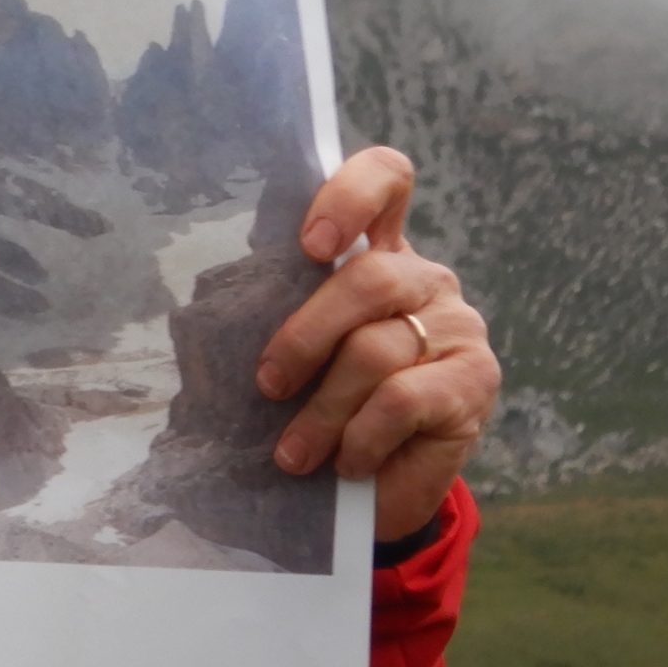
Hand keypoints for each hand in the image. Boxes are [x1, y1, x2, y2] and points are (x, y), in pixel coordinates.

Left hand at [252, 146, 500, 542]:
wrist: (376, 488)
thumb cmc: (318, 407)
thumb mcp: (287, 357)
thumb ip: (262, 318)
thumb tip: (193, 316)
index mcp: (377, 252)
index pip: (386, 178)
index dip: (350, 194)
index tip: (310, 244)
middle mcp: (424, 278)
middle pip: (369, 278)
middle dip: (305, 336)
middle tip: (268, 385)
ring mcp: (458, 326)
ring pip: (377, 349)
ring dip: (322, 410)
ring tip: (293, 453)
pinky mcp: (474, 381)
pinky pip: (403, 399)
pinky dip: (361, 435)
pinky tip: (346, 462)